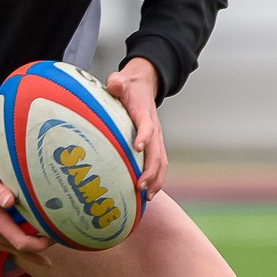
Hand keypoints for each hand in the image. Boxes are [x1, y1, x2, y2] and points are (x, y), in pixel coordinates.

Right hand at [0, 162, 51, 256]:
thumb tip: (8, 200)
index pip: (21, 243)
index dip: (40, 245)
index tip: (54, 237)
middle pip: (19, 251)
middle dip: (39, 250)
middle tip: (58, 242)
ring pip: (11, 251)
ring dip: (29, 253)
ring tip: (46, 255)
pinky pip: (3, 246)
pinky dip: (17, 250)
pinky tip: (24, 250)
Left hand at [104, 58, 166, 196]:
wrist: (144, 84)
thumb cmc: (128, 85)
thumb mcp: (120, 80)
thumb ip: (117, 82)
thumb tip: (114, 85)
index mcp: (144, 114)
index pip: (146, 125)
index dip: (143, 135)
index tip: (137, 147)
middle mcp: (153, 128)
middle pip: (157, 152)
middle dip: (151, 171)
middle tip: (140, 187)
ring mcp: (156, 138)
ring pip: (161, 161)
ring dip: (156, 179)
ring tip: (147, 197)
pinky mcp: (154, 144)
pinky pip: (159, 164)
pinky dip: (156, 179)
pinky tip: (147, 195)